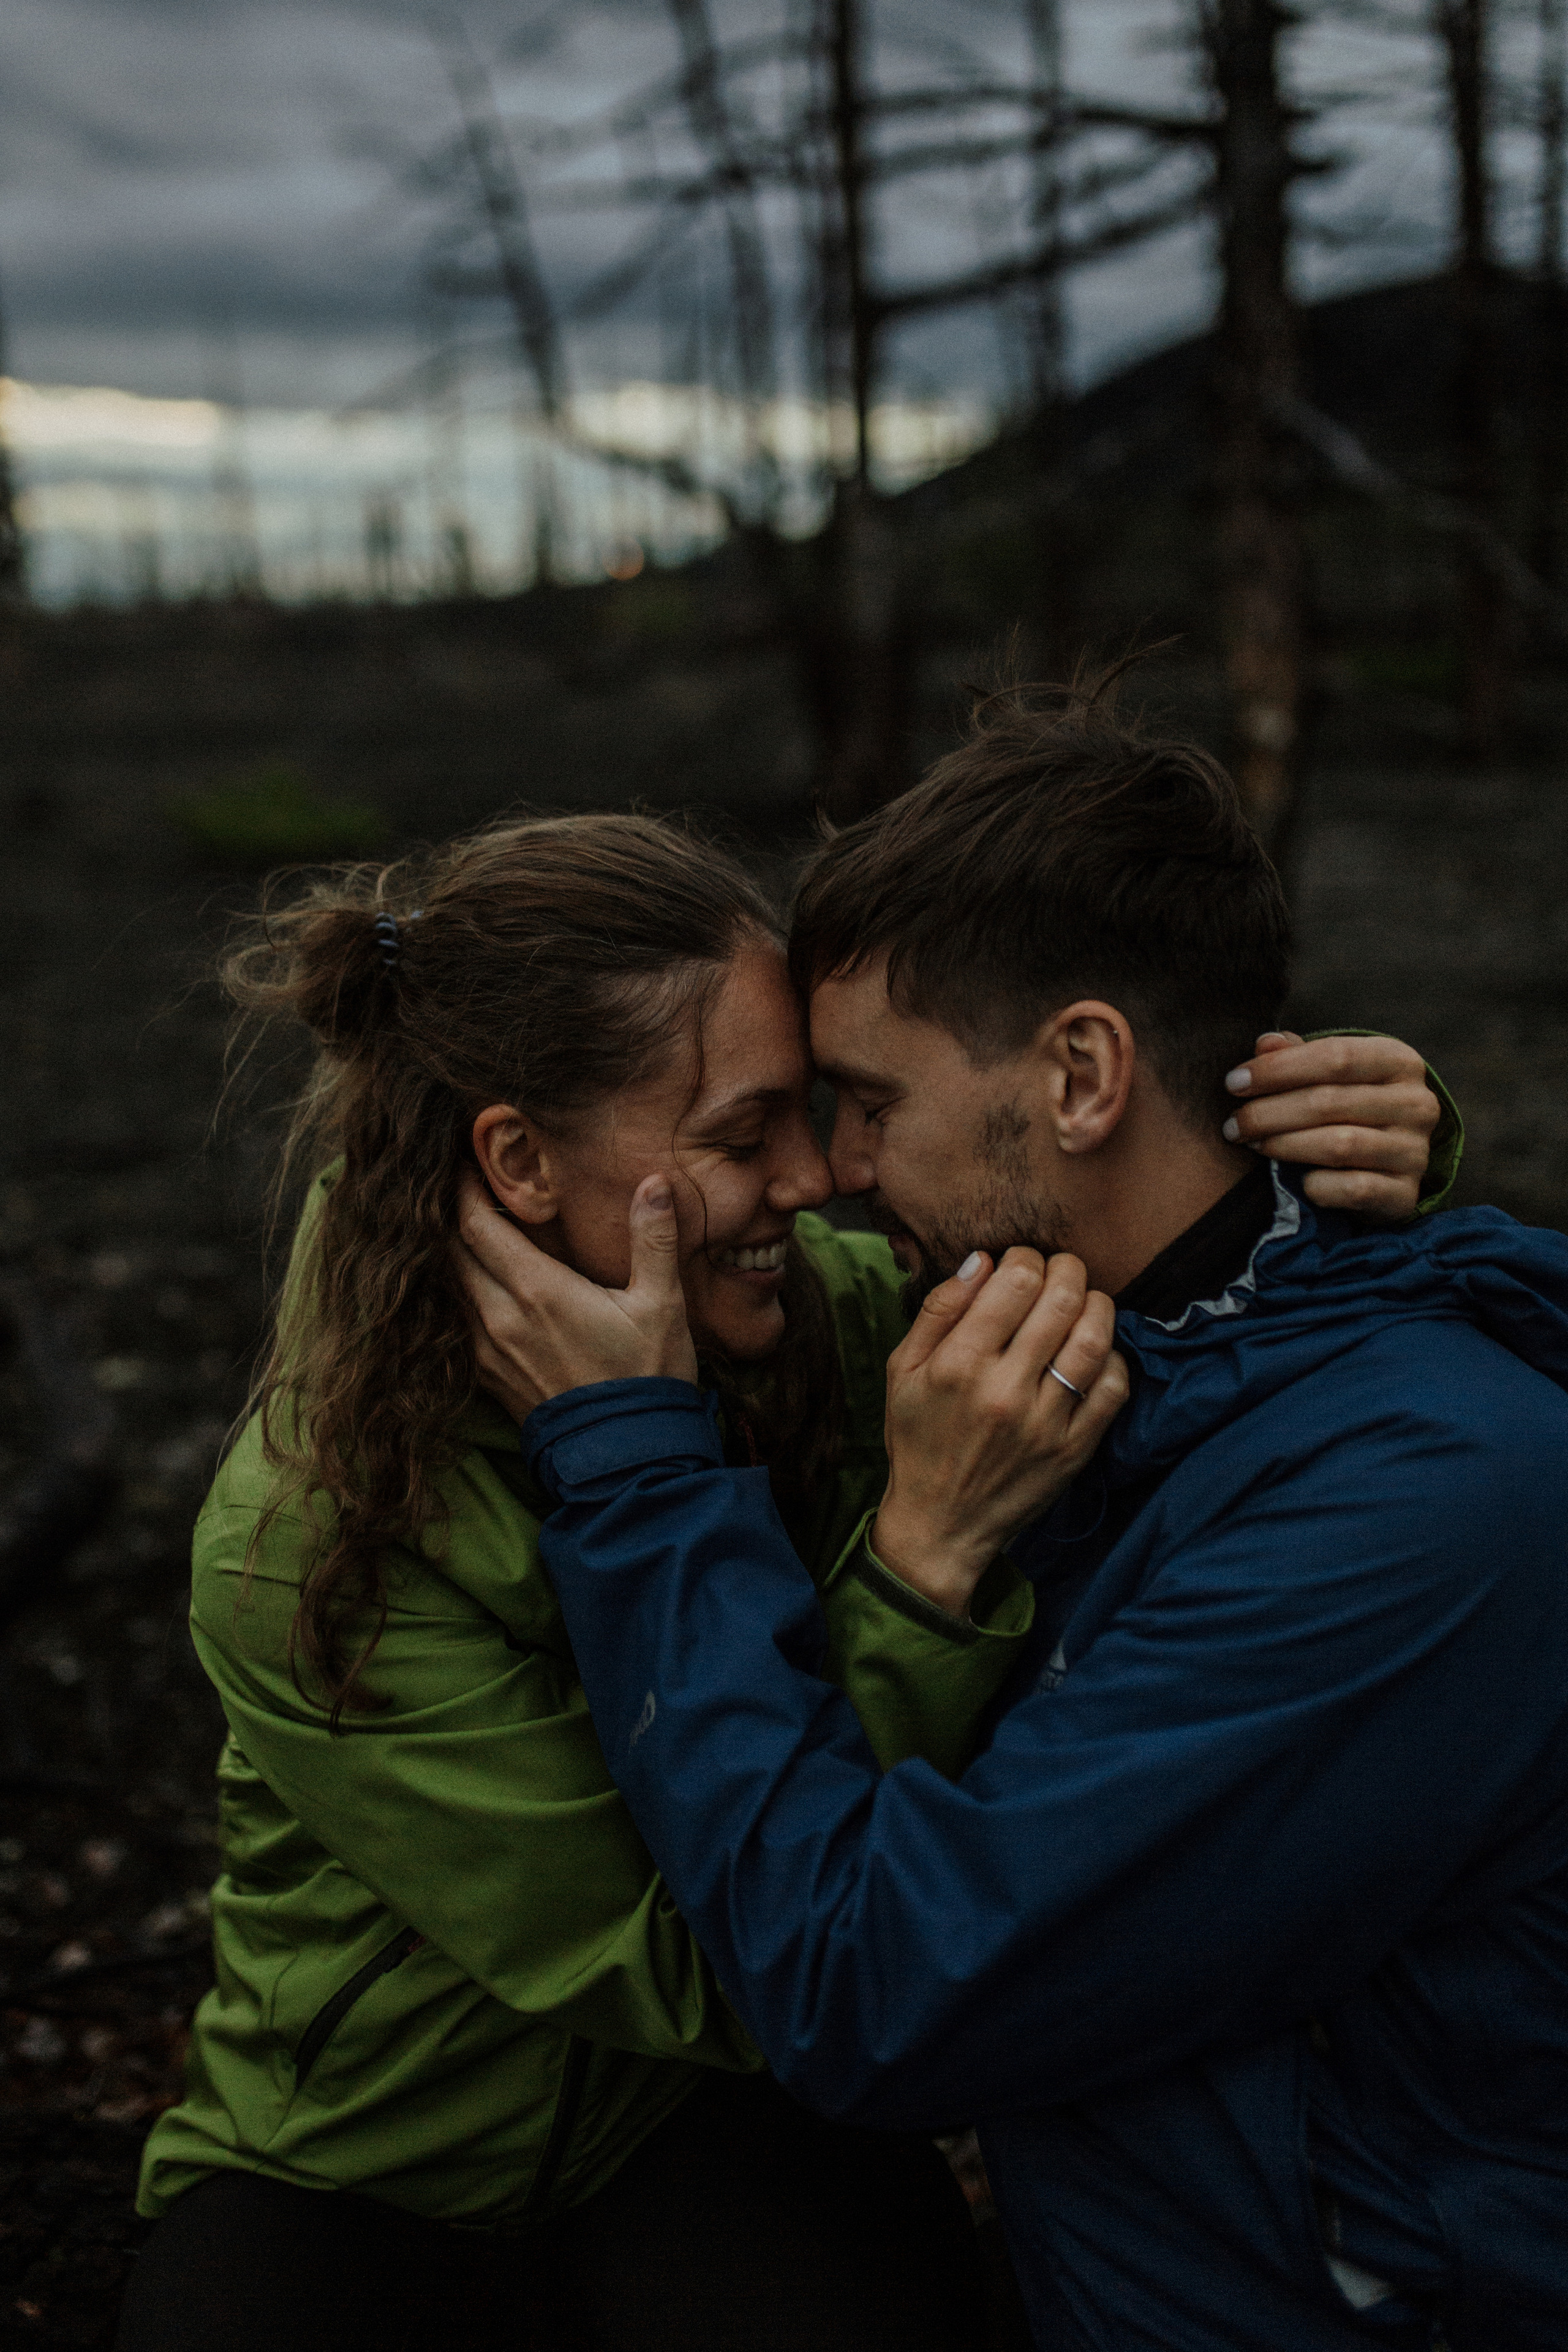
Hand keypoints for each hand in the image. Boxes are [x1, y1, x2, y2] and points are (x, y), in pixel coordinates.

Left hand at [455, 1169, 697, 1420]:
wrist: (625, 1460)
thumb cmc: (647, 1378)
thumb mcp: (661, 1305)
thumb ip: (653, 1240)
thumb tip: (654, 1183)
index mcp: (537, 1291)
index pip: (476, 1224)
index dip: (460, 1186)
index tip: (460, 1158)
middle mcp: (499, 1317)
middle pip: (451, 1250)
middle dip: (449, 1213)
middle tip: (457, 1182)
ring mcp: (487, 1349)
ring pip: (449, 1285)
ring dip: (451, 1253)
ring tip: (462, 1224)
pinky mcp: (487, 1375)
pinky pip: (456, 1320)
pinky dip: (457, 1291)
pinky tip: (473, 1281)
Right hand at [872, 1249, 1127, 1619]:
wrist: (941, 1524)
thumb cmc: (918, 1438)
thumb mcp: (902, 1370)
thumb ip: (939, 1309)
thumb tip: (982, 1260)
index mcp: (958, 1365)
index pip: (1016, 1280)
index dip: (1025, 1257)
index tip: (1020, 1264)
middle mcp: (1005, 1390)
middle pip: (1061, 1299)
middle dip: (1066, 1269)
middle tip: (1058, 1272)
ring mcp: (1045, 1423)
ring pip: (1094, 1338)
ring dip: (1096, 1304)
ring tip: (1083, 1301)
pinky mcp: (1074, 1450)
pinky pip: (1113, 1388)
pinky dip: (1112, 1357)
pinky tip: (1093, 1351)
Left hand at [1222, 1031, 1438, 1219]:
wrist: (1385, 1166)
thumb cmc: (1346, 1108)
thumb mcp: (1327, 1074)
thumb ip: (1295, 1056)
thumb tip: (1265, 1044)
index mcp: (1399, 1061)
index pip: (1335, 1056)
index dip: (1278, 1069)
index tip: (1233, 1083)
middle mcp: (1417, 1104)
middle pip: (1329, 1102)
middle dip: (1269, 1113)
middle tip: (1233, 1125)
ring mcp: (1415, 1152)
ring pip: (1338, 1146)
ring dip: (1284, 1146)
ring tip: (1253, 1145)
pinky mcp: (1406, 1195)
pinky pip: (1353, 1190)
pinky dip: (1316, 1186)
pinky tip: (1294, 1181)